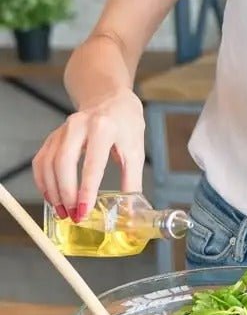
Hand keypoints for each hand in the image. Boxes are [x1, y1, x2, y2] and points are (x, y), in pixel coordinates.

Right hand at [32, 90, 145, 221]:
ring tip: (63, 211)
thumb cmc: (126, 124)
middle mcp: (79, 126)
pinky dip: (43, 182)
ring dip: (53, 191)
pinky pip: (41, 162)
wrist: (111, 100)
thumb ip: (132, 180)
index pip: (92, 163)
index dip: (86, 190)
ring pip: (48, 164)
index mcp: (104, 128)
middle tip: (72, 215)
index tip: (84, 211)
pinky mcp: (53, 136)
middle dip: (66, 193)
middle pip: (63, 163)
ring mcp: (62, 130)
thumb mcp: (136, 150)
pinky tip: (52, 197)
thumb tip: (128, 209)